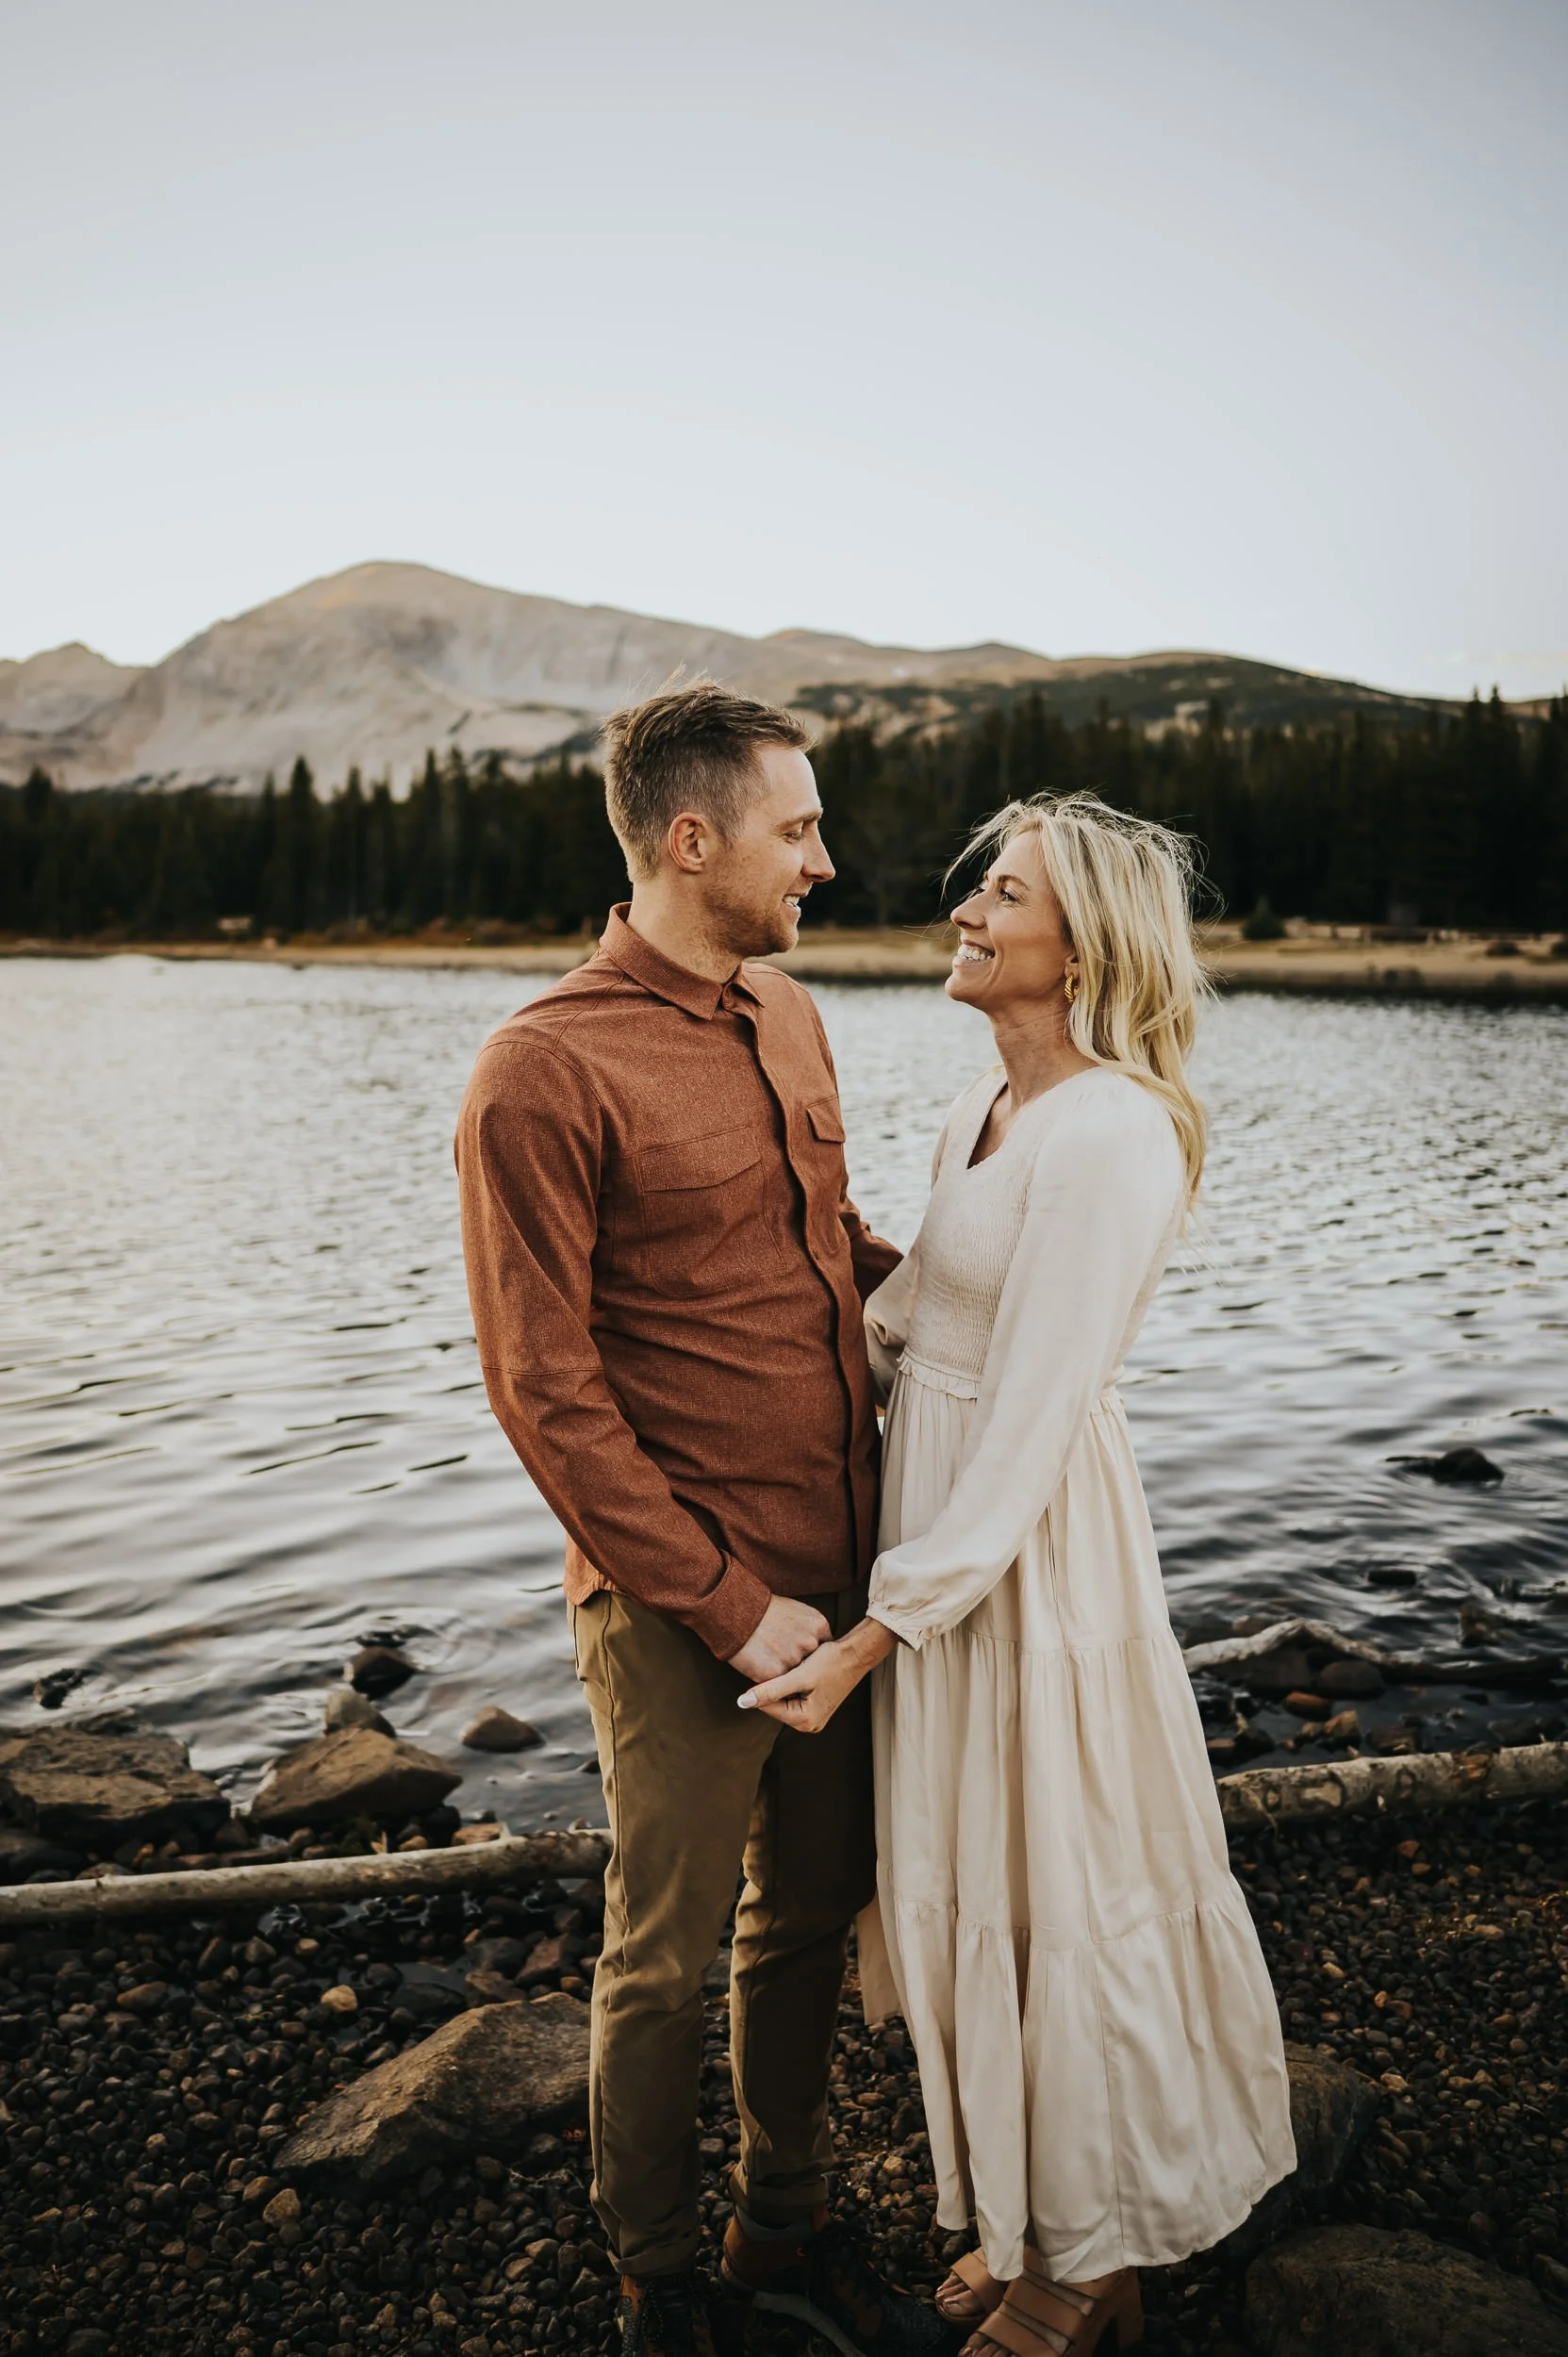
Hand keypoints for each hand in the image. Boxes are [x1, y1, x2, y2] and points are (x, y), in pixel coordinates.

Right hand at [726, 1595, 830, 1684]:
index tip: (801, 1653)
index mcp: (818, 1626)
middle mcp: (810, 1644)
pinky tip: (762, 1664)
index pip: (823, 1649)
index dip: (810, 1654)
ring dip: (786, 1673)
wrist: (736, 1611)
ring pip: (795, 1676)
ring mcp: (794, 1660)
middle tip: (784, 1657)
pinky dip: (770, 1677)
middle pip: (812, 1664)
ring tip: (771, 1659)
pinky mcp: (776, 1675)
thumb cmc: (763, 1609)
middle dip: (801, 1665)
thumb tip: (815, 1644)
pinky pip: (778, 1683)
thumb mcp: (796, 1610)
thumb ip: (809, 1629)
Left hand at [737, 1617, 895, 1732]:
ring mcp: (813, 1717)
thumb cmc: (831, 1663)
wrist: (856, 1654)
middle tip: (785, 1666)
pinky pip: (794, 1697)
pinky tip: (799, 1671)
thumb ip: (770, 1690)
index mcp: (804, 1721)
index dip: (763, 1686)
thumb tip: (742, 1703)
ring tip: (794, 1668)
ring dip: (784, 1684)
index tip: (766, 1666)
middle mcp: (809, 1724)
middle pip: (776, 1705)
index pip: (767, 1707)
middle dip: (775, 1686)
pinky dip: (792, 1684)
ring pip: (784, 1700)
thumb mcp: (798, 1677)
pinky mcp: (816, 1706)